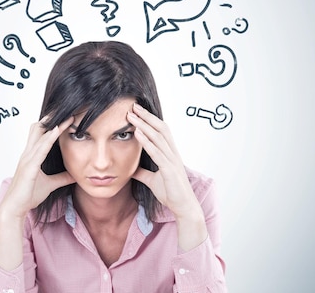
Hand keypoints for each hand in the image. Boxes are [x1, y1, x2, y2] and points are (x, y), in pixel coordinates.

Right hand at [0, 116, 75, 219]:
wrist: (15, 208)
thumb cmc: (28, 195)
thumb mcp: (50, 185)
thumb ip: (62, 178)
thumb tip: (75, 175)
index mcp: (31, 156)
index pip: (42, 135)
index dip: (52, 124)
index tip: (66, 116)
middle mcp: (28, 154)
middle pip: (38, 129)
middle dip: (52, 119)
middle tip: (67, 110)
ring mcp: (28, 159)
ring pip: (40, 135)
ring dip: (54, 125)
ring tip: (67, 116)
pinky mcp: (29, 167)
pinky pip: (40, 149)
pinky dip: (49, 138)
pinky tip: (57, 131)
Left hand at [128, 103, 201, 219]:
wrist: (183, 207)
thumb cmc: (171, 193)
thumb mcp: (152, 180)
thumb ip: (143, 173)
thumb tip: (131, 169)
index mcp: (170, 153)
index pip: (160, 131)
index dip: (149, 120)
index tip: (137, 112)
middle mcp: (172, 153)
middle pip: (160, 128)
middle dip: (146, 116)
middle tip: (133, 106)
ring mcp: (172, 160)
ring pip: (158, 137)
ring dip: (144, 125)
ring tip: (132, 116)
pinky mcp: (170, 170)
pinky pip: (157, 152)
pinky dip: (146, 142)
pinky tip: (137, 134)